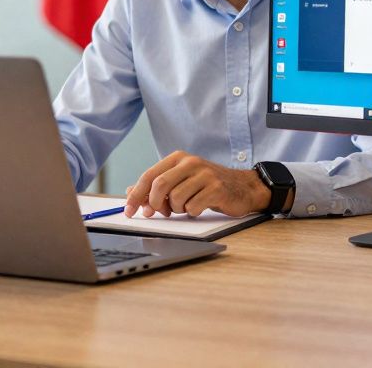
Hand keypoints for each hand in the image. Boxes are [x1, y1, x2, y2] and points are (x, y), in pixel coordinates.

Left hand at [124, 151, 269, 217]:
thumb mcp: (181, 181)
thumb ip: (157, 186)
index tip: (129, 211)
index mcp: (178, 158)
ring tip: (187, 206)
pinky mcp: (216, 188)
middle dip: (155, 204)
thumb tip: (130, 193)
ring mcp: (204, 174)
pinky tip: (200, 206)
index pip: (149, 176)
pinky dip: (192, 211)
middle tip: (160, 212)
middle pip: (160, 185)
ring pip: (176, 198)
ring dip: (177, 209)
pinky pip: (192, 206)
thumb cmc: (207, 185)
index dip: (136, 195)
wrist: (242, 187)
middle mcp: (190, 162)